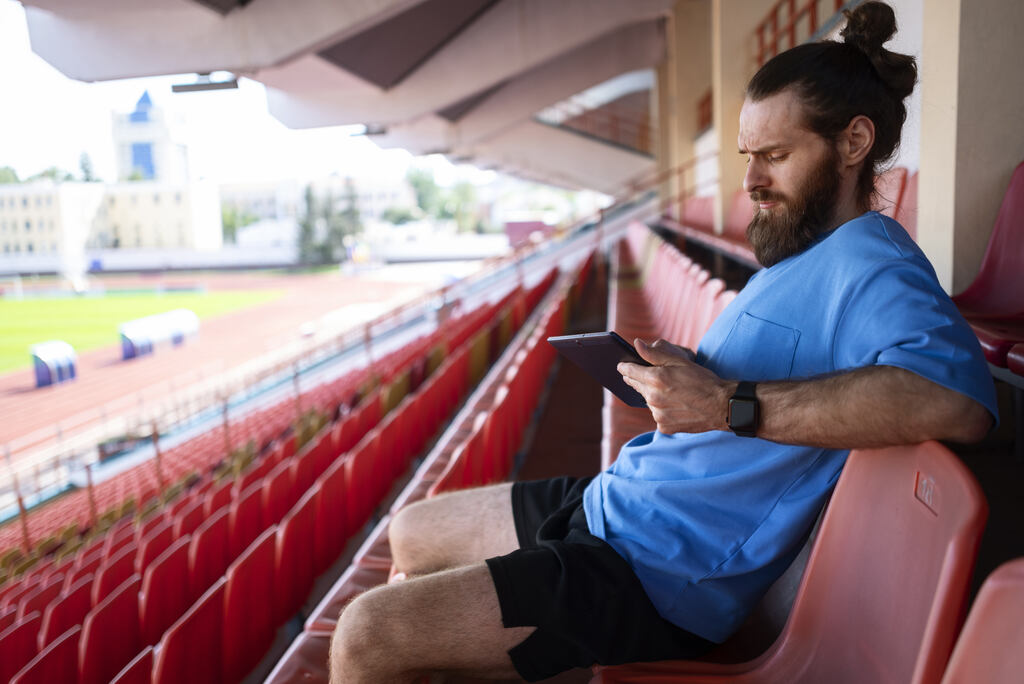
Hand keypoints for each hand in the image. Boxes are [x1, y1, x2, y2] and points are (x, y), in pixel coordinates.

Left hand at [617, 338, 732, 433]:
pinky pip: (657, 415)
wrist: (721, 405)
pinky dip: (663, 410)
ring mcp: (657, 414)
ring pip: (647, 401)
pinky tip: (676, 405)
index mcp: (655, 379)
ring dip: (653, 395)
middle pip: (636, 386)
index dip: (625, 367)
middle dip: (638, 379)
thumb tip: (636, 344)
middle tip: (645, 375)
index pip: (629, 371)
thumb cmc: (703, 380)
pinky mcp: (664, 427)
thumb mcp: (680, 361)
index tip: (622, 365)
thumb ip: (654, 354)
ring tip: (670, 391)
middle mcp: (653, 398)